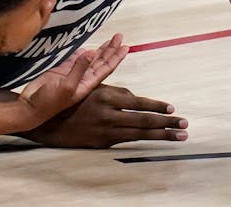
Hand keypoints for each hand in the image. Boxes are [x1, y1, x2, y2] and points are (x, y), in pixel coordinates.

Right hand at [18, 34, 128, 129]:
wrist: (29, 107)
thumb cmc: (48, 102)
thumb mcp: (66, 86)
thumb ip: (79, 69)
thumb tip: (92, 52)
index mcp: (87, 84)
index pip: (106, 68)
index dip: (116, 57)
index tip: (126, 47)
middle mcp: (82, 79)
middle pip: (100, 62)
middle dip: (110, 50)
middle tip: (119, 37)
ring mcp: (71, 75)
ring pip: (90, 60)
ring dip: (100, 50)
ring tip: (110, 40)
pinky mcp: (60, 71)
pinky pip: (75, 59)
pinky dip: (82, 53)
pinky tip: (88, 48)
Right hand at [27, 82, 188, 148]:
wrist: (46, 121)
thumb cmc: (71, 98)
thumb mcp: (93, 87)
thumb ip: (117, 91)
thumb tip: (138, 98)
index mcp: (107, 96)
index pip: (139, 103)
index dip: (158, 107)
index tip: (173, 109)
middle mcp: (108, 115)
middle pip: (144, 121)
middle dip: (167, 124)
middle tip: (185, 125)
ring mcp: (105, 132)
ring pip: (139, 134)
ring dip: (161, 136)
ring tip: (179, 136)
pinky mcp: (101, 143)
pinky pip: (126, 141)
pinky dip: (143, 140)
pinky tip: (155, 140)